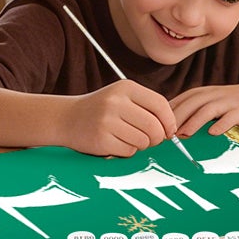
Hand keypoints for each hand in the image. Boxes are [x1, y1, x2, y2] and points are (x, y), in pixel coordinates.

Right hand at [59, 81, 177, 156]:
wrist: (66, 118)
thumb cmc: (102, 110)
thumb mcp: (122, 97)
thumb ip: (147, 107)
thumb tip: (173, 129)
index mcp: (125, 87)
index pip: (160, 104)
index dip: (170, 121)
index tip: (169, 131)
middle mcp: (116, 101)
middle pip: (154, 126)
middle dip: (157, 138)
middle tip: (149, 140)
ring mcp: (107, 120)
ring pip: (143, 141)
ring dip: (140, 145)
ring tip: (128, 139)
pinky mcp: (101, 139)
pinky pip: (129, 151)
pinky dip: (126, 151)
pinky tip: (115, 143)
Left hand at [170, 81, 238, 136]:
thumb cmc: (230, 104)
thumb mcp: (208, 103)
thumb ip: (189, 112)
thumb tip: (165, 129)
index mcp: (200, 94)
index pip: (178, 102)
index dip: (165, 115)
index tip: (155, 130)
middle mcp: (211, 95)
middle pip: (189, 105)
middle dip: (175, 119)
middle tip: (165, 136)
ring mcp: (227, 102)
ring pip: (207, 110)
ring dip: (194, 122)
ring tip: (183, 135)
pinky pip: (230, 117)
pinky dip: (221, 124)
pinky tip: (214, 133)